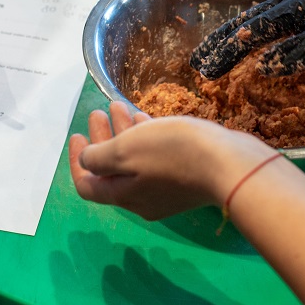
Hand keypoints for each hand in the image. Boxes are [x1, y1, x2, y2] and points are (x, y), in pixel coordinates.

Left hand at [69, 101, 274, 220]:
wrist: (229, 164)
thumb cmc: (172, 153)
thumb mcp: (126, 150)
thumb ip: (99, 157)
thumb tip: (88, 161)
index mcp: (123, 195)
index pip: (87, 185)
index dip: (75, 161)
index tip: (76, 134)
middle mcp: (141, 199)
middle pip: (110, 171)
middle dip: (100, 139)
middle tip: (97, 113)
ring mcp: (166, 191)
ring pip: (134, 161)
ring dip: (122, 133)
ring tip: (118, 105)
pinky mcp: (186, 179)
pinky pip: (155, 159)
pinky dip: (146, 138)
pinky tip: (146, 117)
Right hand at [190, 0, 304, 79]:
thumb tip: (266, 66)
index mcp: (302, 5)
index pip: (258, 26)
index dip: (234, 46)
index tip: (213, 66)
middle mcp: (295, 4)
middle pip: (249, 22)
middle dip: (222, 43)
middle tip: (199, 66)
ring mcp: (301, 10)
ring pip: (256, 23)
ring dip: (230, 40)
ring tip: (207, 58)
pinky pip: (270, 27)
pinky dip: (250, 37)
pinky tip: (243, 48)